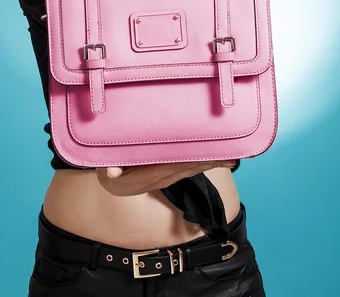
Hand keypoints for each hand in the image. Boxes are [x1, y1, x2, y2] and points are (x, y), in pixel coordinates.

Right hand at [96, 159, 236, 196]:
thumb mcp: (106, 172)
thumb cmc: (112, 173)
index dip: (191, 162)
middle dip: (209, 162)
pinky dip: (208, 163)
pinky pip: (192, 168)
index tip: (206, 155)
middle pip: (190, 168)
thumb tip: (112, 171)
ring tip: (232, 157)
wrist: (114, 184)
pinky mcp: (172, 173)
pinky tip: (224, 160)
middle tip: (230, 154)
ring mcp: (170, 176)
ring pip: (194, 169)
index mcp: (151, 175)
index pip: (174, 167)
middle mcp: (164, 177)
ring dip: (212, 163)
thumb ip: (109, 170)